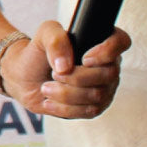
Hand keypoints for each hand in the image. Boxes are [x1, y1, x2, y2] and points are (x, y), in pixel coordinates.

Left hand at [3, 21, 130, 118]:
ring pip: (98, 95)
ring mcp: (103, 88)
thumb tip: (66, 66)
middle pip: (109, 74)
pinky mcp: (94, 107)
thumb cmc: (38, 52)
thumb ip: (56, 40)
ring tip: (46, 88)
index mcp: (100, 42)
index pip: (121, 42)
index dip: (108, 51)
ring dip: (67, 94)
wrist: (25, 77)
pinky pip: (89, 111)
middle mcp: (107, 65)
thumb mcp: (44, 35)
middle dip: (77, 77)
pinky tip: (49, 102)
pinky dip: (65, 108)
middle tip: (54, 74)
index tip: (84, 58)